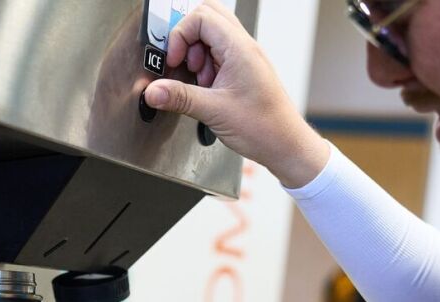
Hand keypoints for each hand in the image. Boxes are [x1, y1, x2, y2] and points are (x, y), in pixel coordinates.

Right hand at [143, 0, 328, 187]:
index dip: (180, 35)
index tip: (174, 61)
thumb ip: (180, 98)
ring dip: (196, 53)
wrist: (285, 145)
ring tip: (197, 80)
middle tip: (180, 61)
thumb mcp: (214, 112)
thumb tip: (153, 91)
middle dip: (186, 37)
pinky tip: (205, 88)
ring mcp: (245, 57)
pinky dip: (205, 66)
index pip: (201, 17)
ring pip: (212, 35)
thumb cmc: (264, 128)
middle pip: (208, 17)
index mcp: (240, 49)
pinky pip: (218, 54)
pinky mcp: (243, 70)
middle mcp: (244, 47)